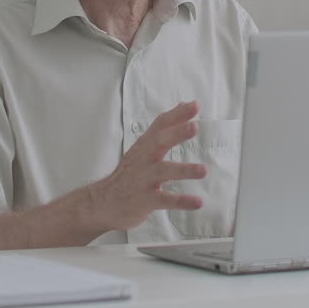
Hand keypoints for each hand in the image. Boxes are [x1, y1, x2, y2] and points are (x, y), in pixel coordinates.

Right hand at [89, 101, 206, 230]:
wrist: (104, 202)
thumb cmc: (130, 174)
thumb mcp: (143, 147)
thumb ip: (163, 128)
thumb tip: (182, 105)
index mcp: (145, 146)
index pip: (160, 125)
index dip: (177, 115)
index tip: (194, 105)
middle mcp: (144, 159)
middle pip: (159, 142)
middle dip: (177, 134)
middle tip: (194, 127)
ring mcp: (144, 179)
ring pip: (164, 171)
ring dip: (184, 170)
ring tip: (203, 170)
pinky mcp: (145, 200)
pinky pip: (165, 200)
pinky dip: (181, 201)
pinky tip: (197, 202)